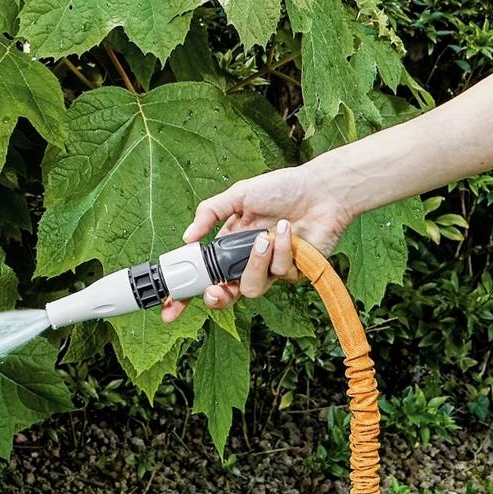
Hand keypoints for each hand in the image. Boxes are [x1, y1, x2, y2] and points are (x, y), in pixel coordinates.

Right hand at [159, 159, 368, 321]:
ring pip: (252, 288)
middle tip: (215, 290)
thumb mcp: (240, 194)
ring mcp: (271, 270)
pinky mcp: (294, 273)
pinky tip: (288, 230)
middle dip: (216, 296)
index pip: (204, 274)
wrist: (322, 191)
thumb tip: (187, 237)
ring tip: (264, 239)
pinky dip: (283, 250)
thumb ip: (210, 213)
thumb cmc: (283, 188)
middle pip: (225, 294)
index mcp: (230, 244)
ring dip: (255, 264)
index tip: (170, 305)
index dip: (186, 293)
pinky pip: (280, 274)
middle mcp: (248, 261)